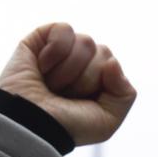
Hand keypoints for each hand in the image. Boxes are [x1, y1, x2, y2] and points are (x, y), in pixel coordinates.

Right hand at [0, 22, 136, 145]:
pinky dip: (55, 51)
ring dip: (69, 71)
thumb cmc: (67, 126)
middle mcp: (81, 63)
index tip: (80, 103)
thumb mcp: (107, 121)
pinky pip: (64, 30)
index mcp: (98, 80)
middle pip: (102, 52)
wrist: (32, 123)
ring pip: (86, 42)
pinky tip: (42, 67)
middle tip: (63, 95)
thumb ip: (125, 94)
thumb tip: (112, 61)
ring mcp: (61, 50)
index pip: (112, 63)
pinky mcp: (40, 38)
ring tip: (51, 85)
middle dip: (85, 79)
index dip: (100, 84)